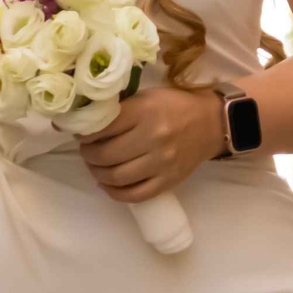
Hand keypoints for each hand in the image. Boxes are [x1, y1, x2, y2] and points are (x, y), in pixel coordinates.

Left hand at [76, 87, 225, 202]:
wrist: (211, 123)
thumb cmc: (173, 105)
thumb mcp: (145, 97)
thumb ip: (119, 109)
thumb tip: (86, 121)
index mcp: (145, 111)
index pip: (103, 127)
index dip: (85, 133)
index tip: (81, 133)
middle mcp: (153, 138)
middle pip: (106, 155)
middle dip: (87, 154)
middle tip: (86, 150)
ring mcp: (162, 163)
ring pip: (117, 177)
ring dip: (97, 173)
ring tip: (95, 165)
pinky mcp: (169, 181)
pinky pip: (135, 195)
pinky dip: (115, 193)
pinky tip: (107, 184)